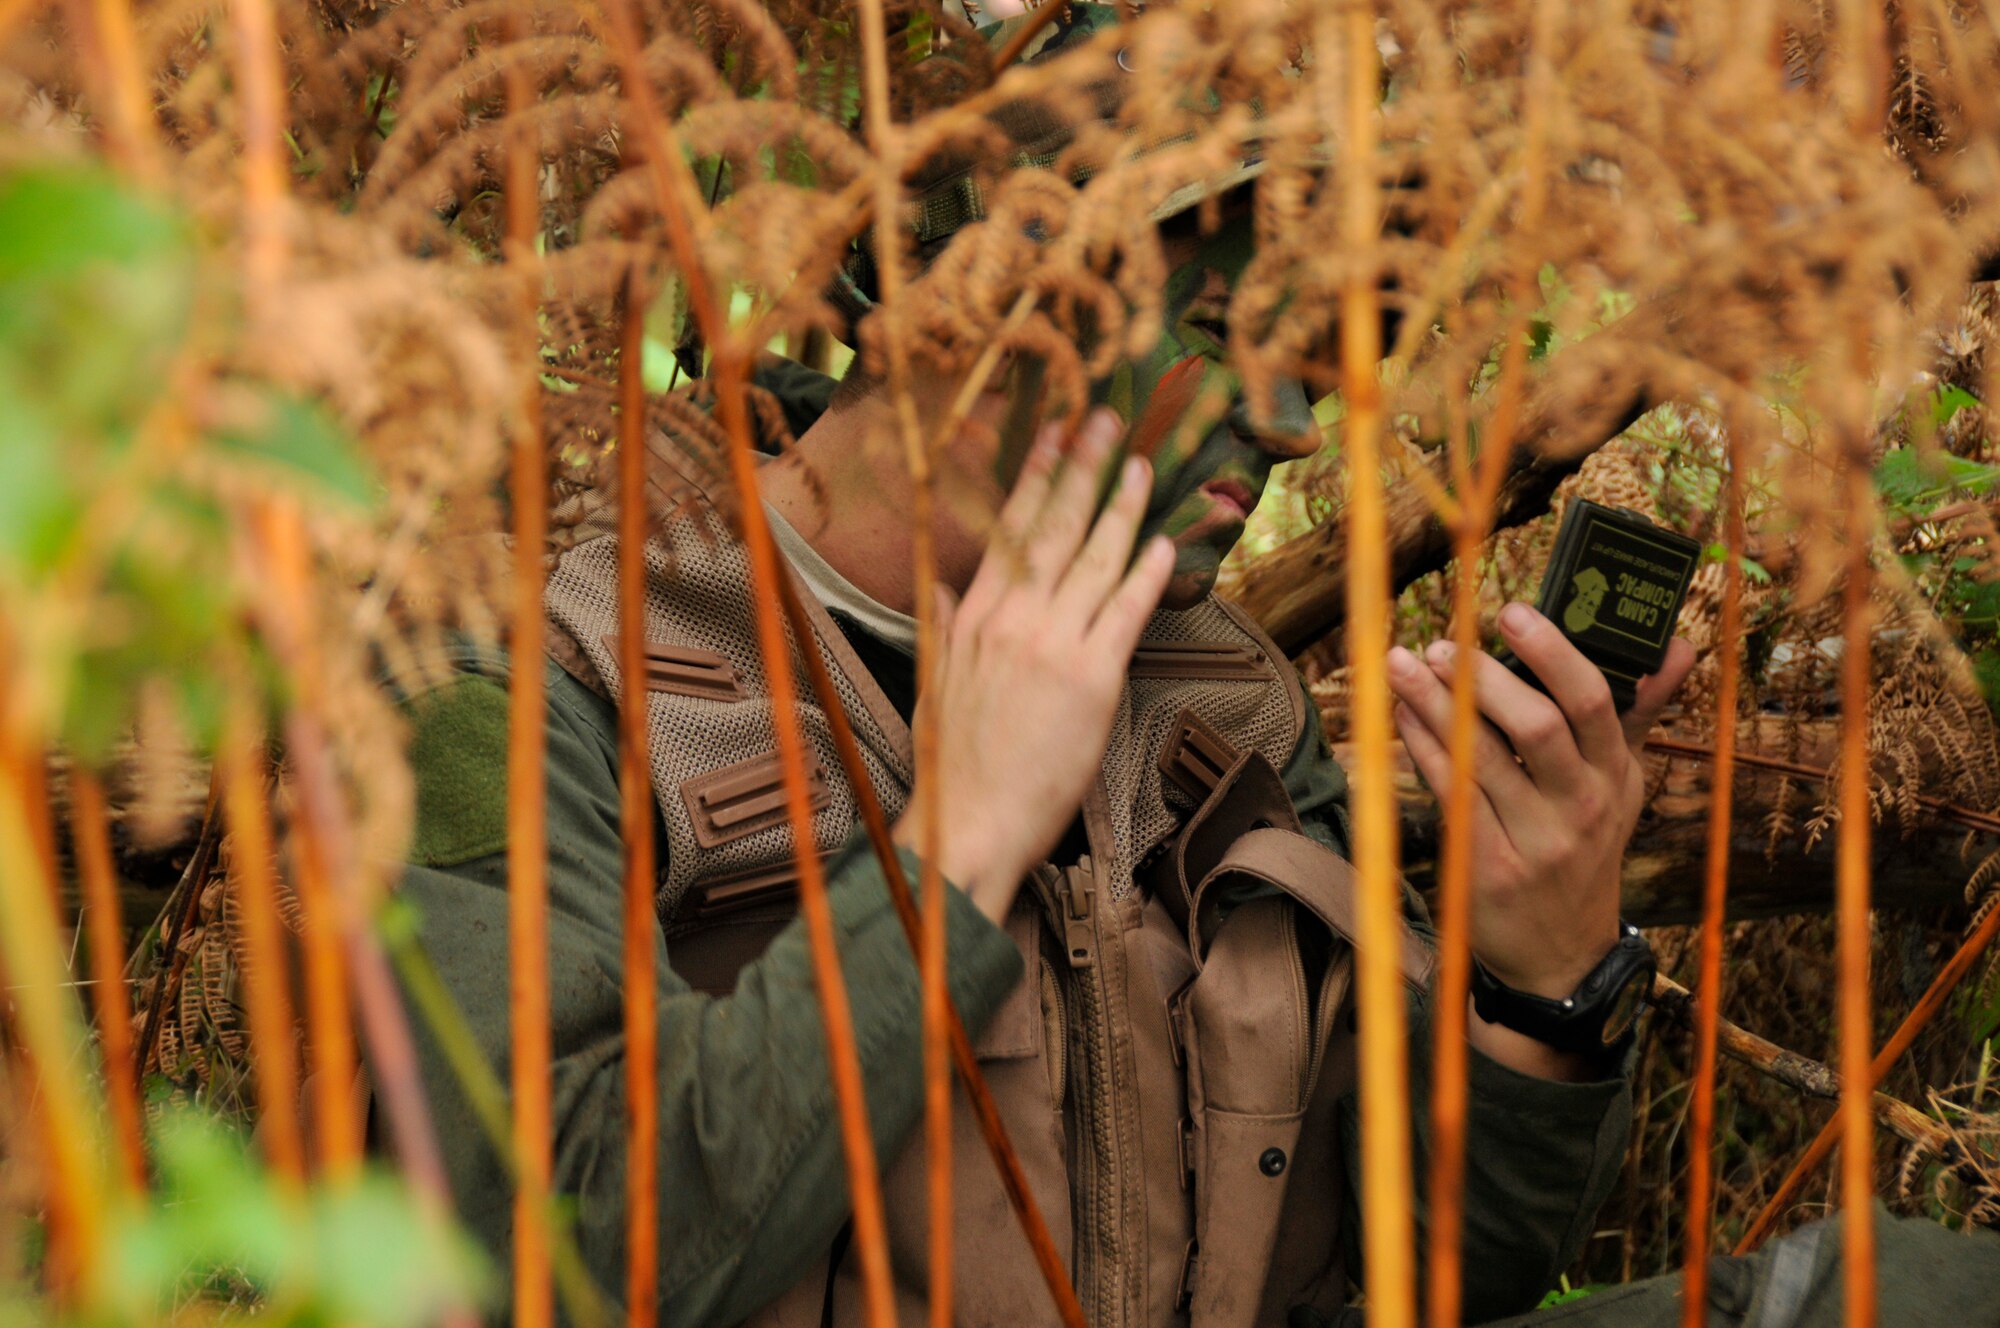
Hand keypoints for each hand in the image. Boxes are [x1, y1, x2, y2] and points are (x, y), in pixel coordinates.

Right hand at [896, 408, 1175, 921]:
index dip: (1036, 475)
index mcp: (974, 615)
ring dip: (1122, 507)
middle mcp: (1013, 618)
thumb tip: (942, 586)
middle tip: (1106, 421)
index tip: (1053, 432)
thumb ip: (943, 624)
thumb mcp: (934, 681)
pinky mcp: (1093, 680)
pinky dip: (1147, 574)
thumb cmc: (952, 763)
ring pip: (1095, 559)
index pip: (1009, 528)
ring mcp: (1054, 645)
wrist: (968, 822)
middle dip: (1083, 467)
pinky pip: (1127, 612)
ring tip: (1141, 466)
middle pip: (1056, 527)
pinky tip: (1163, 543)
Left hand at [1386, 603, 1694, 1001]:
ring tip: (1402, 663)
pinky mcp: (1488, 868)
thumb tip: (1676, 646)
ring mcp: (1536, 842)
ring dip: (1435, 704)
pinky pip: (1450, 795)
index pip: (1594, 703)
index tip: (1513, 613)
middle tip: (1442, 644)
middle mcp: (1582, 807)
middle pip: (1538, 727)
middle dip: (1484, 678)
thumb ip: (1638, 712)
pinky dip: (1423, 748)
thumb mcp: (1621, 786)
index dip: (1552, 652)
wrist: (1561, 956)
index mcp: (1616, 775)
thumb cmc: (1584, 849)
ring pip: (1481, 758)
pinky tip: (1404, 714)